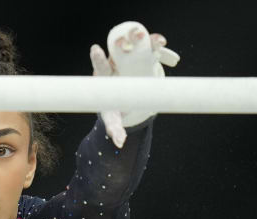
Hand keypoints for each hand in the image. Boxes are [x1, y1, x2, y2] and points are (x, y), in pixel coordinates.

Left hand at [90, 21, 179, 147]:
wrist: (124, 96)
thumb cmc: (113, 105)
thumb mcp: (112, 116)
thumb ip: (115, 127)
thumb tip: (119, 143)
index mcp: (104, 75)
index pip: (100, 66)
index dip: (98, 58)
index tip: (95, 49)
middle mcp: (115, 62)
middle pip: (116, 50)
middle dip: (120, 44)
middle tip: (122, 42)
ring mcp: (130, 57)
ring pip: (133, 43)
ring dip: (138, 38)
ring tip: (145, 37)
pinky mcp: (144, 56)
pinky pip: (150, 47)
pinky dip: (155, 43)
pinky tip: (160, 41)